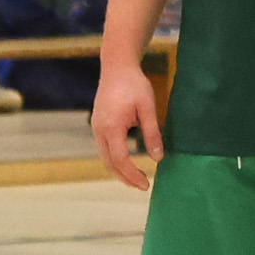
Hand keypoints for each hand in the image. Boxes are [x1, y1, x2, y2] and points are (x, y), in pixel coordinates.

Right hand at [90, 63, 160, 191]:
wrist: (117, 67)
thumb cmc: (134, 85)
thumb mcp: (148, 108)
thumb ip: (152, 133)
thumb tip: (157, 158)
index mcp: (111, 127)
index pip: (121, 159)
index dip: (133, 174)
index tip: (147, 184)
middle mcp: (99, 130)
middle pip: (109, 163)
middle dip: (124, 178)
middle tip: (142, 186)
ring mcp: (96, 127)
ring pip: (104, 157)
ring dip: (118, 171)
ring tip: (134, 178)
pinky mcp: (98, 124)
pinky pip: (103, 149)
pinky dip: (114, 160)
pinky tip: (125, 162)